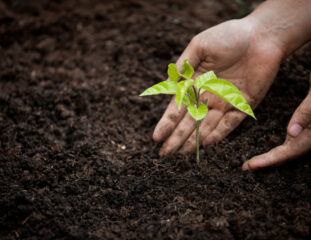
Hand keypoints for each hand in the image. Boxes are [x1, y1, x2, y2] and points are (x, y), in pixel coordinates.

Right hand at [153, 19, 283, 154]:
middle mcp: (208, 96)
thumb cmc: (229, 36)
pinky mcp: (243, 105)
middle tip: (164, 154)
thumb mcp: (200, 45)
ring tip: (181, 155)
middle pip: (189, 122)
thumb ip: (184, 64)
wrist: (261, 35)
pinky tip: (205, 144)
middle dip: (176, 138)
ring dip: (194, 141)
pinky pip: (229, 124)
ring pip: (206, 126)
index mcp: (195, 83)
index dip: (167, 123)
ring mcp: (225, 102)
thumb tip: (168, 83)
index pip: (177, 107)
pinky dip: (218, 134)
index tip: (156, 137)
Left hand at [242, 73, 310, 170]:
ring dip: (275, 155)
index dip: (270, 160)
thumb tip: (291, 133)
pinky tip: (276, 145)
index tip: (250, 166)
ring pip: (294, 146)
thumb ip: (308, 112)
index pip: (292, 150)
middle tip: (246, 167)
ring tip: (255, 162)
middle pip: (291, 151)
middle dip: (269, 161)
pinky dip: (284, 145)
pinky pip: (297, 137)